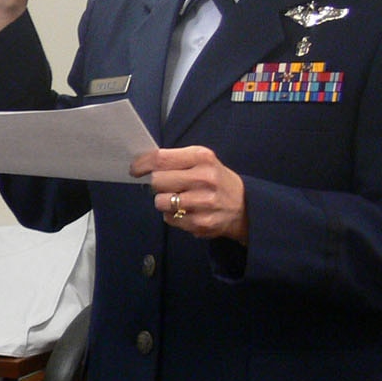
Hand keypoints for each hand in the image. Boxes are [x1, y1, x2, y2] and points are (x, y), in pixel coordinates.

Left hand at [133, 145, 247, 241]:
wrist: (246, 206)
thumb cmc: (216, 180)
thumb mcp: (202, 161)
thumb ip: (174, 159)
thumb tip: (141, 164)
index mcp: (202, 158)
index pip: (160, 158)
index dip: (142, 164)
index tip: (135, 169)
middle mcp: (204, 178)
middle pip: (157, 181)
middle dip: (157, 184)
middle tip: (167, 185)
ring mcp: (203, 203)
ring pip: (160, 202)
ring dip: (164, 201)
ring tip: (179, 199)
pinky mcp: (201, 223)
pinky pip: (169, 218)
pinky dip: (173, 216)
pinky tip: (188, 211)